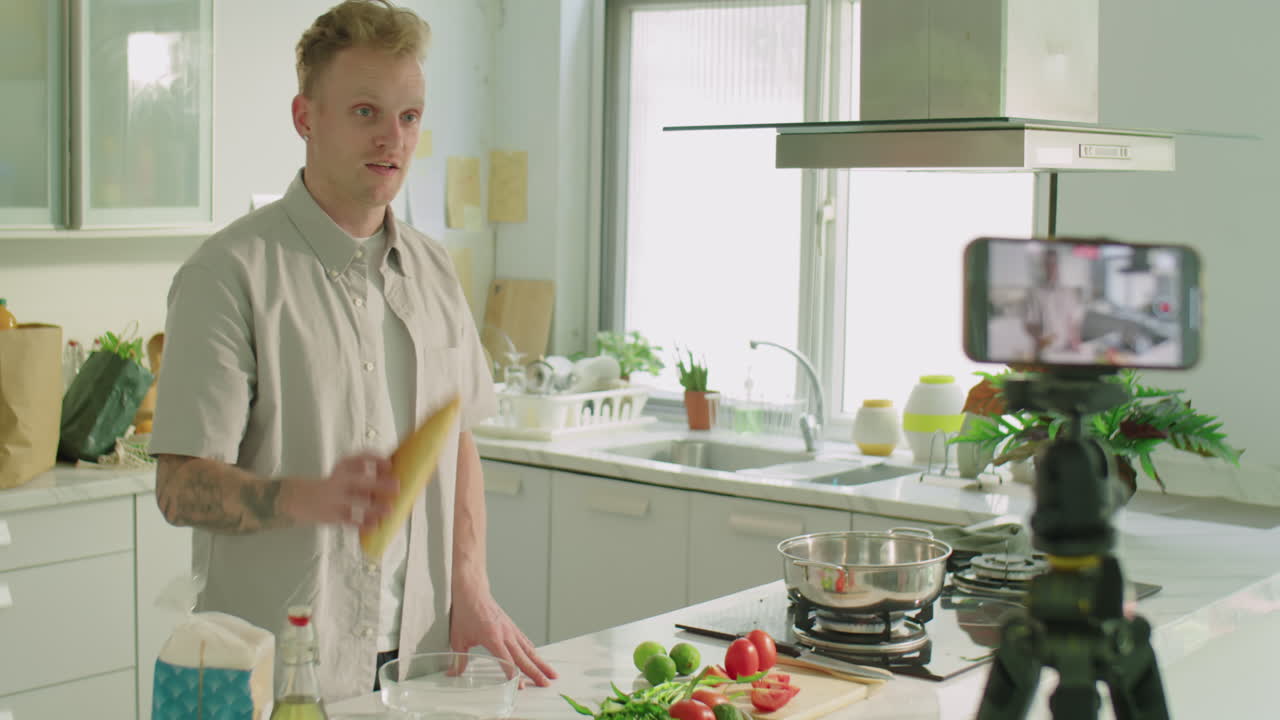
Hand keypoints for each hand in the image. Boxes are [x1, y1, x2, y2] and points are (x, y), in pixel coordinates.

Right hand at [281, 453, 397, 530]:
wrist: (298, 498)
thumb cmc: (330, 486)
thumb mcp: (342, 473)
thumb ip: (362, 474)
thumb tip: (390, 478)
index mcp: (342, 468)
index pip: (359, 459)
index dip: (375, 460)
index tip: (389, 464)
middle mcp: (338, 482)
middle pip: (359, 482)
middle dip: (379, 484)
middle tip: (396, 486)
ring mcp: (335, 500)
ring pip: (356, 504)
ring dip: (373, 507)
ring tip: (389, 509)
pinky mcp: (333, 516)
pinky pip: (349, 521)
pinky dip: (362, 523)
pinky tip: (375, 525)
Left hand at [450, 581, 556, 687]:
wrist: (473, 592)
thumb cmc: (465, 613)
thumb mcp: (458, 638)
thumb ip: (459, 659)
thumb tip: (452, 673)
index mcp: (493, 638)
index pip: (507, 660)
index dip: (514, 675)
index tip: (522, 686)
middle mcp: (506, 634)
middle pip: (524, 657)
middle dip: (536, 672)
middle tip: (546, 683)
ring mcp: (511, 630)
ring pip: (529, 650)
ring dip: (541, 663)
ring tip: (551, 673)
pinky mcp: (512, 627)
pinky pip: (526, 642)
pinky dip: (533, 652)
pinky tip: (538, 658)